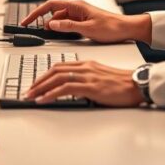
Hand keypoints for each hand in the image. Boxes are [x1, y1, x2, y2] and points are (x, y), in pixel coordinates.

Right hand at [19, 0, 150, 43]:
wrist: (126, 29)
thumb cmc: (112, 27)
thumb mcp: (88, 29)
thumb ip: (68, 26)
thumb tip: (50, 24)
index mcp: (77, 6)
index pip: (50, 5)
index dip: (36, 12)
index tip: (26, 20)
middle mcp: (76, 8)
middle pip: (52, 11)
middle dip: (40, 18)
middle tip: (29, 27)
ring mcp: (79, 14)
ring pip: (58, 18)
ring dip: (50, 24)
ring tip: (42, 34)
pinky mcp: (82, 21)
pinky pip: (65, 23)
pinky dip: (58, 28)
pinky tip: (56, 34)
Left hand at [25, 59, 142, 106]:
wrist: (136, 84)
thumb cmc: (122, 84)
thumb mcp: (101, 78)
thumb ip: (87, 80)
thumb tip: (74, 89)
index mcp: (87, 64)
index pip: (60, 66)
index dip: (45, 75)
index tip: (36, 83)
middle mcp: (85, 67)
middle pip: (55, 70)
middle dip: (39, 81)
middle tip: (28, 90)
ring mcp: (87, 76)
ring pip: (57, 78)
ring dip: (41, 87)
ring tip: (31, 96)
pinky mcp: (90, 87)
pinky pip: (65, 89)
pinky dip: (51, 94)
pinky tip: (43, 100)